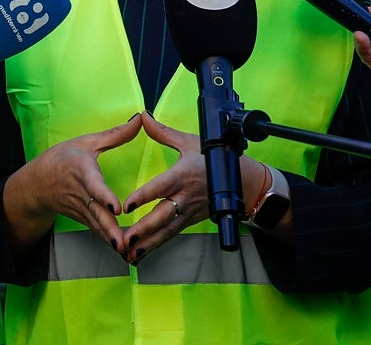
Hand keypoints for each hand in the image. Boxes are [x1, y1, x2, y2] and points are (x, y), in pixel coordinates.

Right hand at [3, 113, 142, 257]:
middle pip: (96, 213)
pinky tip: (125, 252)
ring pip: (98, 226)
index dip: (104, 196)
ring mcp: (81, 209)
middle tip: (123, 242)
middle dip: (110, 229)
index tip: (116, 207)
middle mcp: (80, 193)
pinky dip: (109, 241)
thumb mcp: (86, 142)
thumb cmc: (63, 158)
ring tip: (128, 252)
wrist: (37, 183)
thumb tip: (140, 118)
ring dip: (112, 239)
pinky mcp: (84, 219)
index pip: (94, 185)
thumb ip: (115, 134)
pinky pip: (98, 231)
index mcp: (82, 170)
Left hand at [121, 112, 270, 263]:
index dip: (144, 196)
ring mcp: (189, 211)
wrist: (243, 182)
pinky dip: (156, 246)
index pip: (161, 187)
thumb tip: (142, 116)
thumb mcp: (189, 142)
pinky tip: (141, 254)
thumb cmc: (213, 159)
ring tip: (130, 254)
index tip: (127, 204)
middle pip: (164, 215)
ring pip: (167, 231)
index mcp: (183, 174)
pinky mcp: (190, 221)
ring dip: (149, 243)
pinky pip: (172, 235)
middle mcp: (186, 196)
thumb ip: (162, 132)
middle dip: (145, 229)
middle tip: (127, 239)